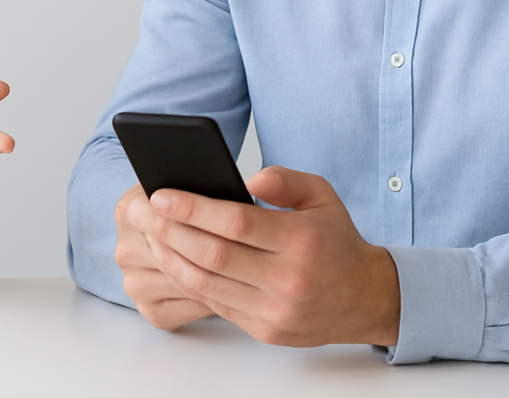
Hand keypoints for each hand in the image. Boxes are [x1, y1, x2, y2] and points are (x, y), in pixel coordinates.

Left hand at [129, 166, 400, 346]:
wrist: (363, 298)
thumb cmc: (335, 240)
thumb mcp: (321, 196)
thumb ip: (285, 179)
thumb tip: (248, 178)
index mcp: (301, 241)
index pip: (236, 223)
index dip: (193, 208)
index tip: (162, 194)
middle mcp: (288, 279)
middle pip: (213, 254)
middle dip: (171, 232)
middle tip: (145, 213)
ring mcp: (275, 309)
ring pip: (207, 283)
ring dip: (172, 258)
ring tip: (153, 235)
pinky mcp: (265, 330)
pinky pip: (216, 303)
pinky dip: (189, 281)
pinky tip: (175, 260)